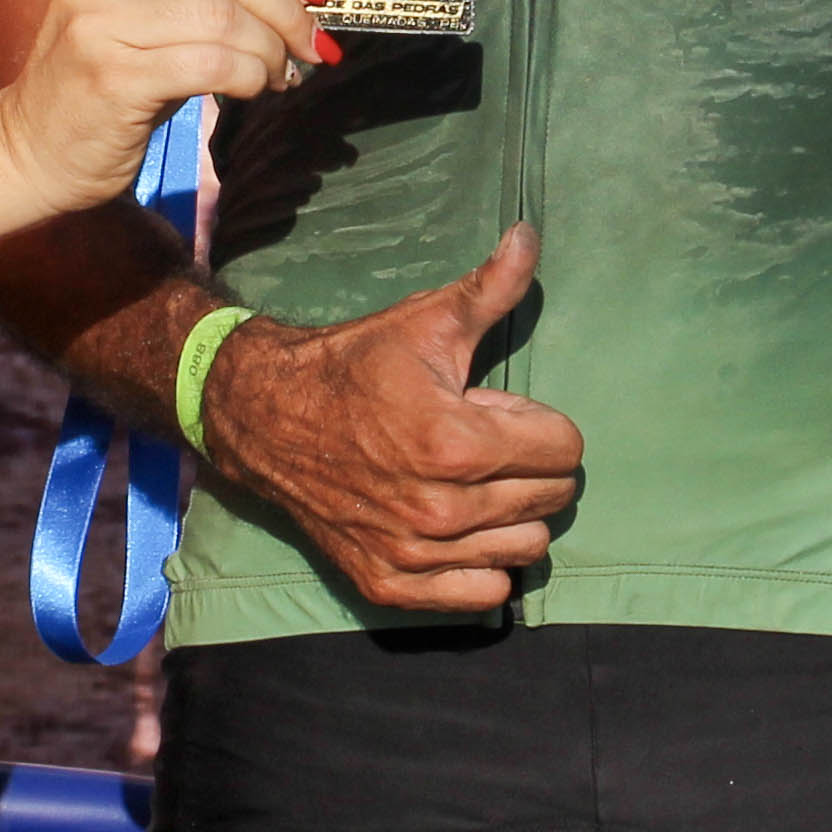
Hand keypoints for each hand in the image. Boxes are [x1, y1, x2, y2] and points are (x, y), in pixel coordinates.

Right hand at [0, 0, 326, 213]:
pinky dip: (251, 76)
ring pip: (223, 17)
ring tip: (281, 73)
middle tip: (310, 44)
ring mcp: (97, 22)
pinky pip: (212, 63)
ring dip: (270, 49)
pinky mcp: (113, 76)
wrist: (31, 148)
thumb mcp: (141, 15)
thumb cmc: (100, 81)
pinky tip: (257, 90)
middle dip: (283, 8)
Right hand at [195, 226, 571, 614]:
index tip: (498, 411)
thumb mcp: (424, 321)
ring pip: (525, 549)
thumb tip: (531, 236)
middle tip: (486, 443)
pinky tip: (460, 528)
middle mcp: (441, 509)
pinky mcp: (391, 585)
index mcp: (457, 443)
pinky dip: (483, 565)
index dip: (541, 422)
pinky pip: (484, 595)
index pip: (565, 450)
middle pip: (551, 500)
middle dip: (531, 465)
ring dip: (513, 515)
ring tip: (475, 484)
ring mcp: (416, 554)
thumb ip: (491, 288)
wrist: (265, 417)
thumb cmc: (354, 366)